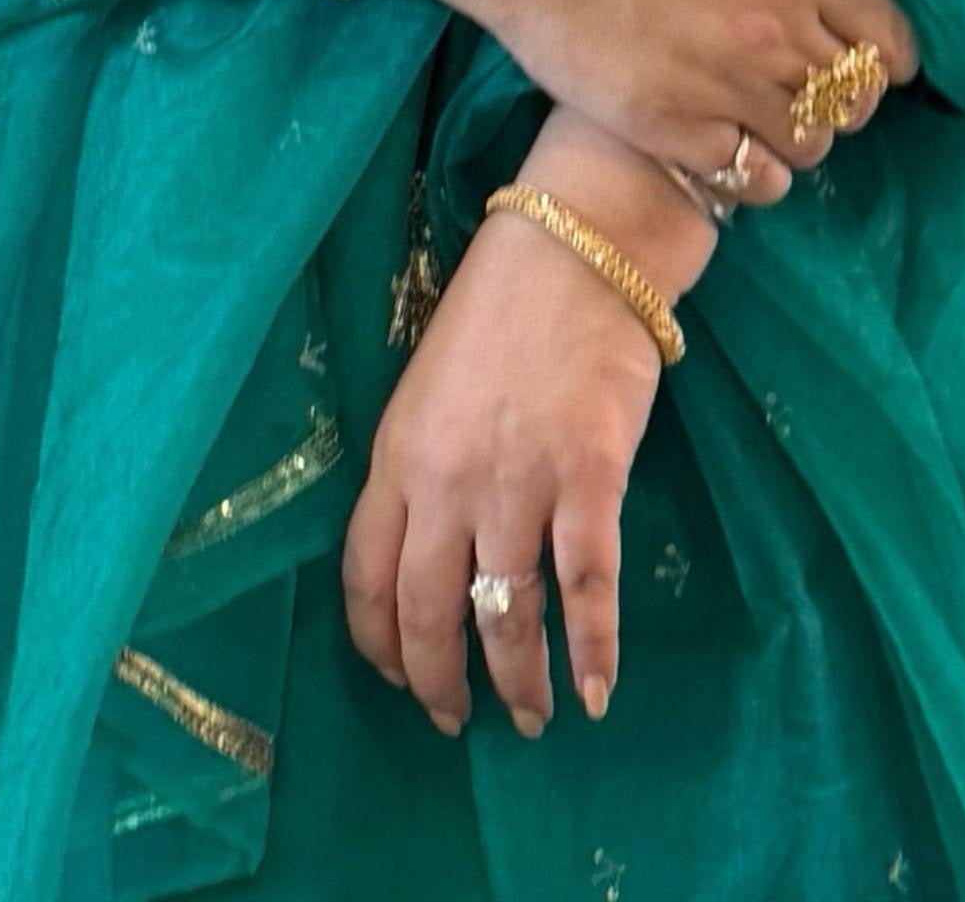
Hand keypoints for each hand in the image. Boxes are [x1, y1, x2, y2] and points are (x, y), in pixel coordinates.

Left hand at [340, 108, 703, 738]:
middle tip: (464, 721)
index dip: (381, 646)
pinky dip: (594, 647)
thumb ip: (423, 464)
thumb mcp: (430, 384)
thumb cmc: (504, 302)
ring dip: (520, 682)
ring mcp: (519, 483)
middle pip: (429, 614)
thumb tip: (436, 541)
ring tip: (535, 716)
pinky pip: (586, 584)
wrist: (581, 242)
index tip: (402, 680)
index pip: (366, 582)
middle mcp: (447, 485)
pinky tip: (598, 687)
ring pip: (505, 615)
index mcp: (397, 458)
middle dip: (444, 684)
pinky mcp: (589, 475)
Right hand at [374, 0, 918, 203]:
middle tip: (822, 84)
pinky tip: (738, 147)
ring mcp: (724, 90)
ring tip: (778, 116)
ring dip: (805, 133)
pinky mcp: (672, 132)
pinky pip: (750, 179)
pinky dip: (757, 172)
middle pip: (856, 97)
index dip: (897, 53)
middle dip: (851, 93)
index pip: (890, 36)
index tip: (887, 59)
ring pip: (811, 145)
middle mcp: (774, 37)